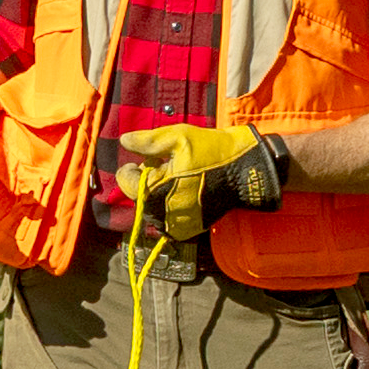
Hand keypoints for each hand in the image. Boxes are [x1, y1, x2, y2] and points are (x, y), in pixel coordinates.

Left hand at [112, 122, 286, 242]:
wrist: (245, 173)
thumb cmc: (211, 153)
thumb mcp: (178, 138)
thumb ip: (147, 141)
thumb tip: (124, 141)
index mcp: (155, 191)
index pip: (126, 182)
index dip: (133, 167)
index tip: (149, 157)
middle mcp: (162, 213)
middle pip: (138, 195)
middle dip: (146, 180)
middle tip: (167, 165)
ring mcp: (175, 225)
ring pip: (151, 207)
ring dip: (157, 193)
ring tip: (177, 177)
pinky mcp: (187, 230)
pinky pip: (166, 218)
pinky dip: (169, 205)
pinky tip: (184, 191)